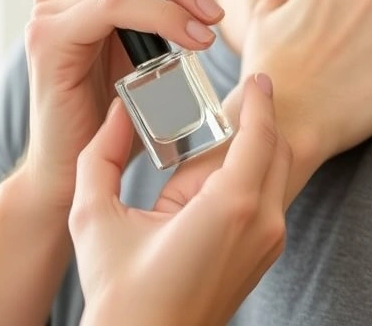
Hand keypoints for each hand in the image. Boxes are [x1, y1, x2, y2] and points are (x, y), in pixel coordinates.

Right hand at [21, 0, 224, 212]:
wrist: (68, 178)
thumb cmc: (111, 129)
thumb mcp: (145, 72)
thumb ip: (165, 40)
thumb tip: (215, 21)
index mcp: (83, 1)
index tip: (215, 16)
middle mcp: (60, 0)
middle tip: (215, 18)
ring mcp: (49, 15)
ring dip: (175, 2)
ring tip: (205, 36)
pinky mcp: (48, 38)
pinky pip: (111, 5)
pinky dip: (156, 16)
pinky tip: (185, 41)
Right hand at [70, 75, 290, 325]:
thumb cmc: (119, 294)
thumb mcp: (94, 217)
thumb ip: (101, 155)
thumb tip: (116, 113)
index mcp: (231, 206)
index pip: (260, 134)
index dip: (260, 100)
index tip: (258, 77)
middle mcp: (263, 223)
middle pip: (277, 150)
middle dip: (258, 121)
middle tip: (228, 101)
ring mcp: (269, 243)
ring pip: (277, 175)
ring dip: (255, 149)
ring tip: (215, 138)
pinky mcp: (264, 257)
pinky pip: (270, 200)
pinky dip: (253, 176)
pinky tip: (216, 176)